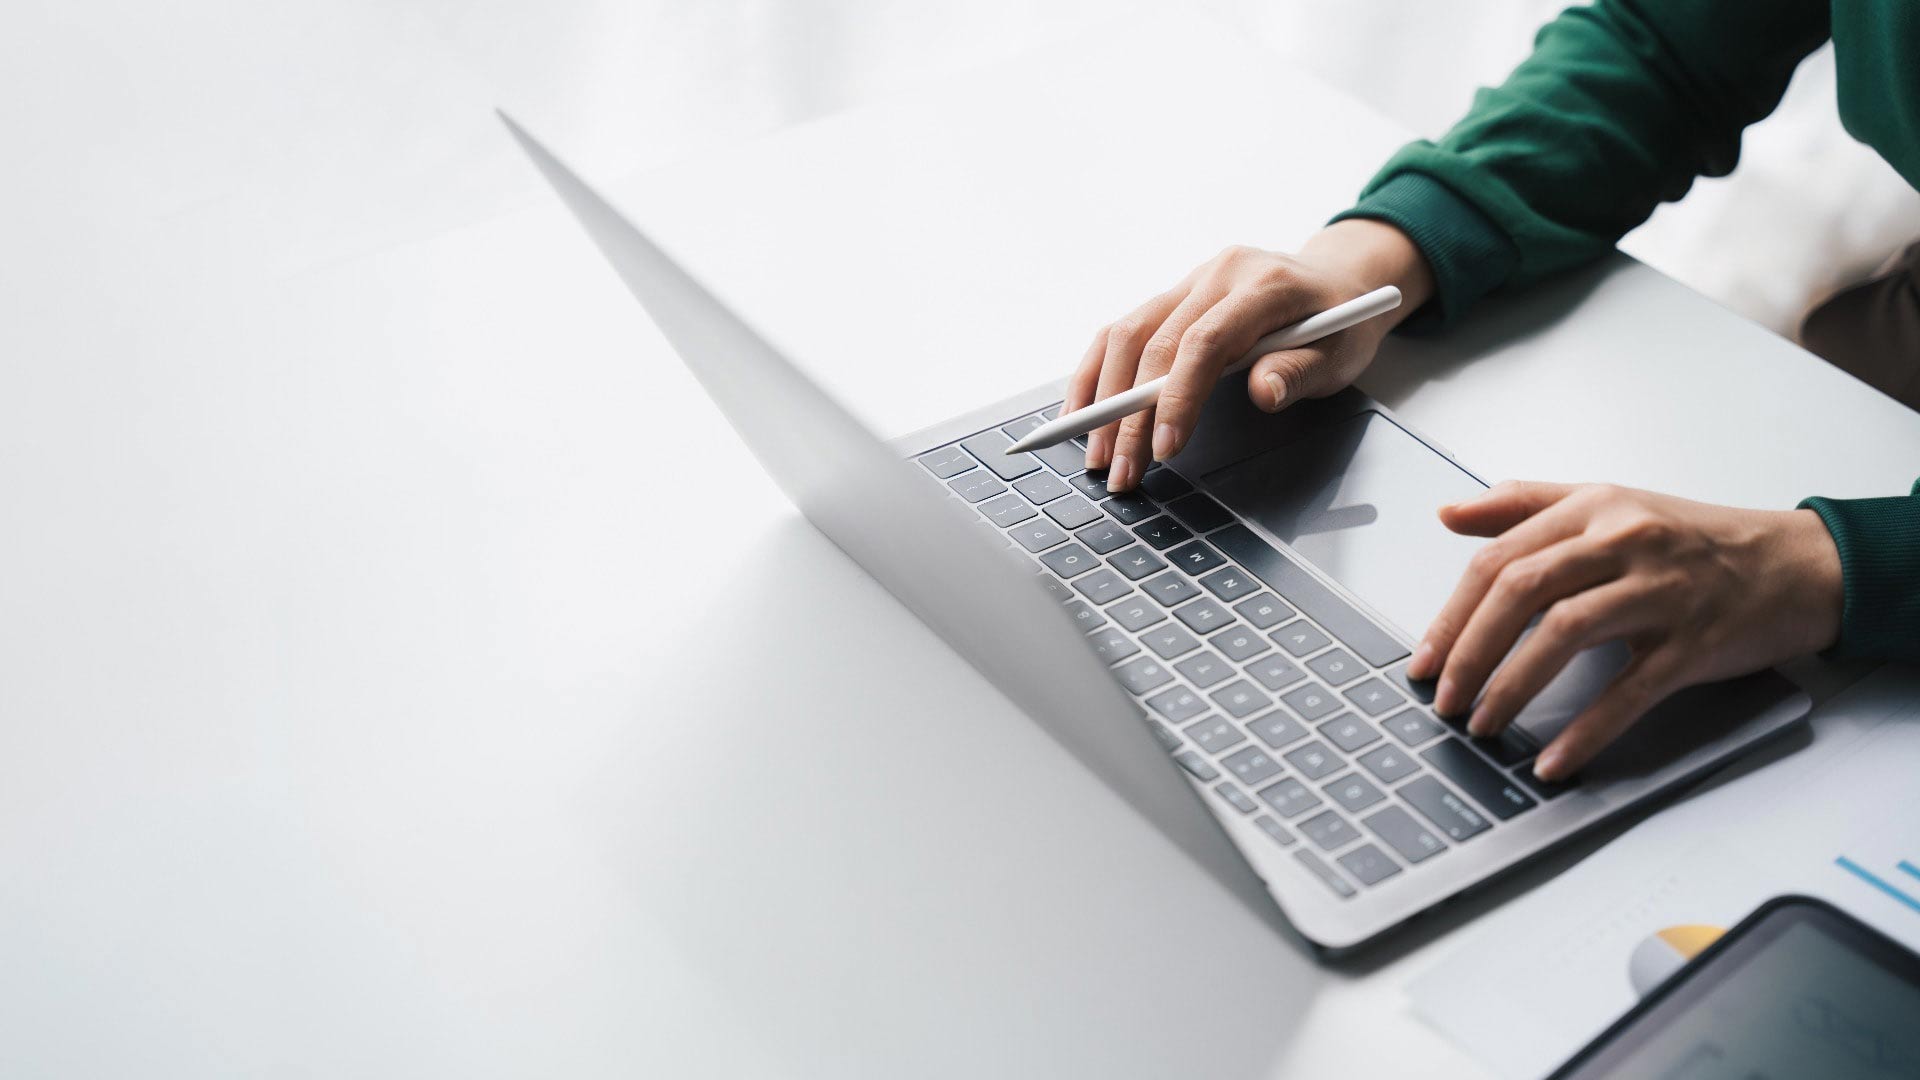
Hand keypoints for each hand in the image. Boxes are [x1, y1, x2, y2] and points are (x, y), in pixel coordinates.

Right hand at [1065, 219, 1433, 491]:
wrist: (1339, 279)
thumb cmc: (1341, 323)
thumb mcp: (1340, 353)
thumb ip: (1300, 372)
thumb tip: (1264, 393)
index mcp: (1262, 284)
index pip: (1203, 341)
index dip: (1177, 397)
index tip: (1164, 449)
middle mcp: (1217, 274)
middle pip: (1154, 343)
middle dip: (1130, 415)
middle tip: (1120, 472)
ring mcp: (1189, 281)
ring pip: (1125, 334)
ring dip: (1101, 397)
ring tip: (1094, 452)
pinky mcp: (1171, 296)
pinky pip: (1120, 331)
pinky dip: (1095, 372)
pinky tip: (1081, 411)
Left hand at [1407, 482, 1842, 780]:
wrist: (1798, 565)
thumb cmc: (1694, 540)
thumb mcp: (1608, 505)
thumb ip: (1526, 506)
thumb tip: (1449, 514)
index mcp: (1593, 508)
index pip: (1500, 558)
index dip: (1452, 613)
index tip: (1423, 658)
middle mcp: (1625, 541)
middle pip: (1522, 590)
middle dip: (1469, 650)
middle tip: (1441, 697)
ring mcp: (1663, 590)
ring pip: (1565, 633)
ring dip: (1512, 687)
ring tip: (1481, 725)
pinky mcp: (1695, 642)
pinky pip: (1629, 690)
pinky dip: (1586, 730)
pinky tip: (1553, 759)